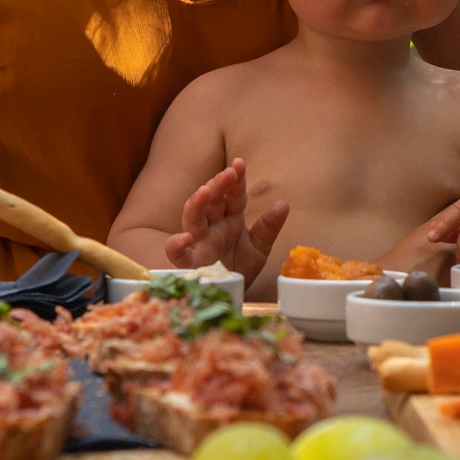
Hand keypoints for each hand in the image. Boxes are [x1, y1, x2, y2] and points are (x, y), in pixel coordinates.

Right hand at [165, 158, 288, 280]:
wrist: (229, 296)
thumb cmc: (239, 269)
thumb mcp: (259, 248)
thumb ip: (269, 227)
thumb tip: (283, 204)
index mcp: (229, 219)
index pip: (232, 195)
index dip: (235, 180)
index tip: (239, 163)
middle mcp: (212, 226)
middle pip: (211, 201)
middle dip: (217, 185)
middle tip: (228, 173)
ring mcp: (198, 242)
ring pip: (192, 217)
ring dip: (197, 203)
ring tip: (205, 192)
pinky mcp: (189, 263)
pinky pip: (176, 253)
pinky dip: (176, 245)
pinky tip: (185, 238)